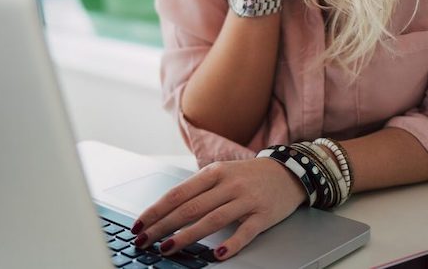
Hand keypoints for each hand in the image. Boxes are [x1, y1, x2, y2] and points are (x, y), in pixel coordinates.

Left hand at [131, 158, 305, 260]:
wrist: (288, 172)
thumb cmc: (247, 176)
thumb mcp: (221, 174)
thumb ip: (198, 190)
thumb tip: (165, 211)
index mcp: (214, 172)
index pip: (178, 193)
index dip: (156, 210)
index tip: (139, 225)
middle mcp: (228, 184)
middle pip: (190, 207)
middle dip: (163, 226)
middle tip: (144, 241)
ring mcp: (246, 200)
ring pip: (212, 220)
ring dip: (187, 236)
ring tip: (167, 248)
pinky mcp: (263, 216)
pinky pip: (245, 232)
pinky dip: (231, 244)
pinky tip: (217, 255)